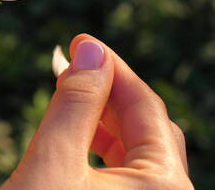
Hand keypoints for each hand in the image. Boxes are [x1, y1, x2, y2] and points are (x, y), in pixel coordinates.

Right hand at [2, 34, 192, 189]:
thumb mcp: (52, 161)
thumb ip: (75, 104)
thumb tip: (90, 49)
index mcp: (163, 185)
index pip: (146, 107)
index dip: (111, 67)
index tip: (80, 40)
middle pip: (146, 126)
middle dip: (108, 91)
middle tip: (73, 63)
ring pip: (135, 148)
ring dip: (103, 117)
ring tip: (71, 91)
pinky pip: (125, 170)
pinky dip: (101, 145)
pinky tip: (79, 131)